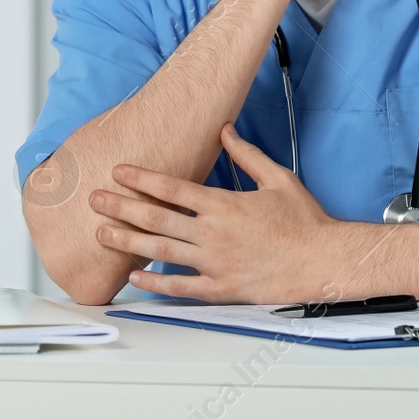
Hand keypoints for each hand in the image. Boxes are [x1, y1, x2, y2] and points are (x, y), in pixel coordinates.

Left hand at [89, 122, 336, 302]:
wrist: (323, 261)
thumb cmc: (305, 222)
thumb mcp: (278, 178)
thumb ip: (247, 154)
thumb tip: (225, 129)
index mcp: (224, 204)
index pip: (172, 187)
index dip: (141, 178)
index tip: (119, 171)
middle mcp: (213, 233)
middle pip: (156, 218)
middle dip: (121, 207)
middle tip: (95, 200)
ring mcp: (215, 263)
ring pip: (160, 252)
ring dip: (126, 242)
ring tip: (101, 235)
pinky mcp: (221, 289)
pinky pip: (180, 287)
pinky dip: (154, 283)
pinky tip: (134, 278)